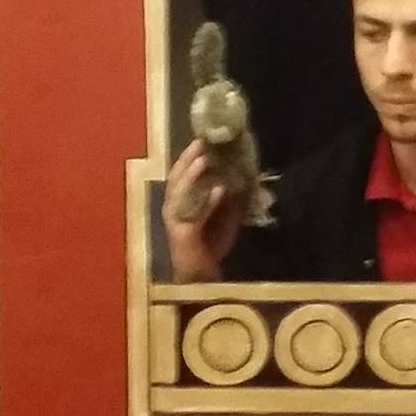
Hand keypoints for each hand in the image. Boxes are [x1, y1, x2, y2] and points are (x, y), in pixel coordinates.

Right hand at [162, 139, 242, 282]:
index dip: (190, 156)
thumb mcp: (225, 216)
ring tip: (204, 158)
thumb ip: (229, 198)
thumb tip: (241, 176)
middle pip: (176, 176)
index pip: (182, 173)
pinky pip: (195, 214)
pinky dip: (207, 202)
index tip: (203, 138)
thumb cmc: (210, 245)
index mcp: (181, 200)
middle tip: (200, 141)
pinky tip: (219, 190)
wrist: (201, 276)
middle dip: (187, 158)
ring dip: (192, 174)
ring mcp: (174, 219)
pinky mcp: (181, 233)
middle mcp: (173, 206)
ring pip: (179, 191)